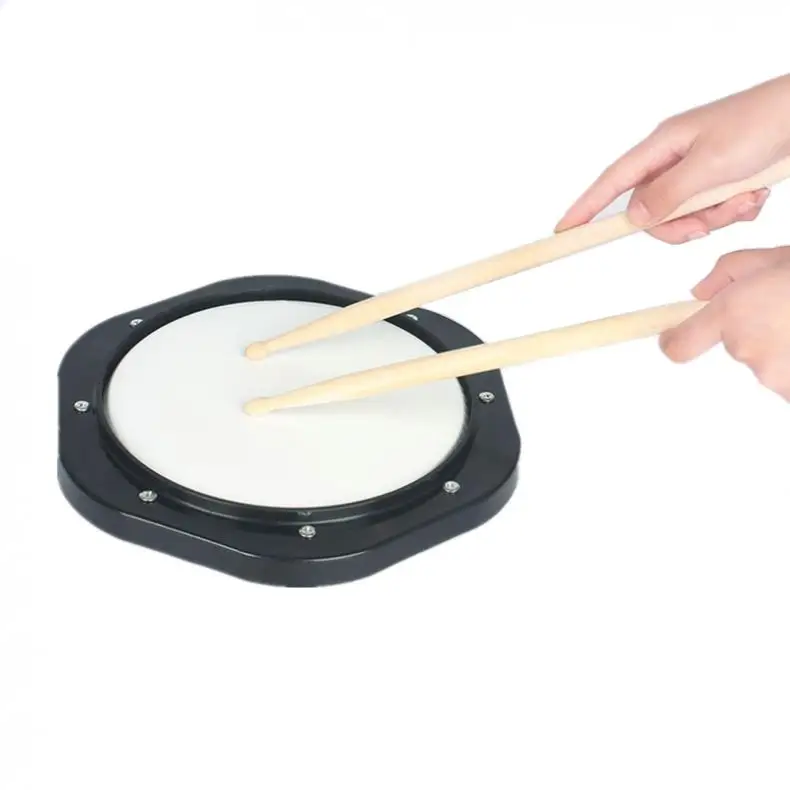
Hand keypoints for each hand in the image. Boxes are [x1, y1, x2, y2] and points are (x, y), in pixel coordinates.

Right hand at [555, 75, 789, 243]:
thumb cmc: (762, 123)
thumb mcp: (709, 165)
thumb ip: (667, 195)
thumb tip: (633, 217)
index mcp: (664, 145)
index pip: (613, 181)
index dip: (586, 206)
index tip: (566, 229)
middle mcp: (677, 159)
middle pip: (654, 211)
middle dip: (681, 225)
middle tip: (705, 224)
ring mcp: (700, 171)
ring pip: (687, 216)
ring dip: (716, 217)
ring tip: (743, 199)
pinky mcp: (723, 180)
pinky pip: (715, 211)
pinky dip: (735, 211)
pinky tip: (754, 196)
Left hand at [659, 246, 789, 399]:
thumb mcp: (774, 256)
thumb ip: (729, 272)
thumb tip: (699, 292)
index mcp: (732, 313)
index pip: (680, 345)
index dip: (675, 341)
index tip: (673, 338)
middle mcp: (747, 349)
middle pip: (736, 345)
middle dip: (758, 327)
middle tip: (789, 306)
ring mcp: (775, 376)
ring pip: (769, 362)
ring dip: (785, 346)